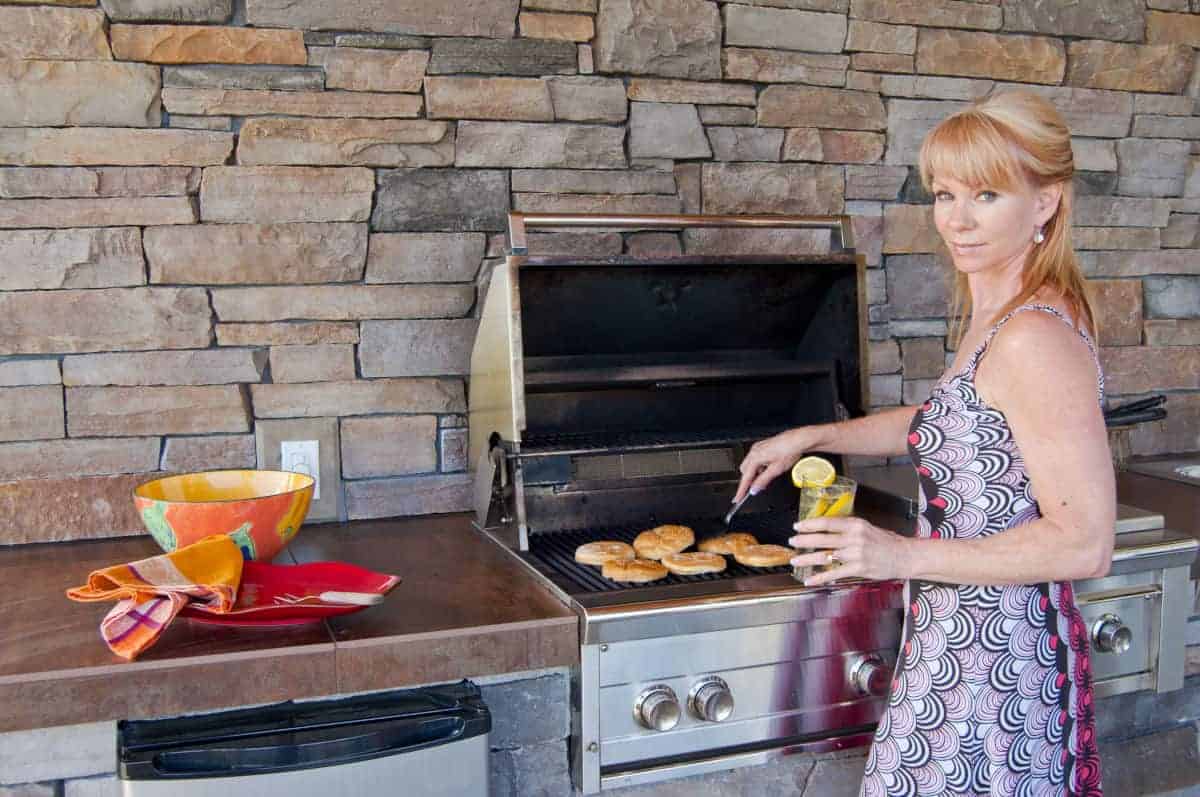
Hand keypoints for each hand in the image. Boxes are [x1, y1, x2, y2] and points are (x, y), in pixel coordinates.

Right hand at [734, 428, 814, 501]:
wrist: (798, 440)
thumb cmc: (789, 451)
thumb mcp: (776, 470)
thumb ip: (763, 481)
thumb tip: (754, 489)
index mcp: (755, 457)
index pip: (745, 478)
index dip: (741, 490)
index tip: (738, 499)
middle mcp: (754, 451)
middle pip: (744, 471)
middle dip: (748, 480)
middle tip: (754, 489)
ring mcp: (758, 448)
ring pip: (750, 465)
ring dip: (754, 474)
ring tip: (765, 479)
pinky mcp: (762, 446)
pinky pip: (755, 459)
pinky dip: (759, 467)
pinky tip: (767, 470)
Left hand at [788, 516, 910, 586]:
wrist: (904, 556)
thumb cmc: (886, 541)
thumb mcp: (866, 528)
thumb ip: (847, 528)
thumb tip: (826, 528)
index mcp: (855, 524)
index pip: (827, 522)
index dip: (810, 524)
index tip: (797, 526)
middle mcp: (854, 538)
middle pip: (823, 539)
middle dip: (804, 541)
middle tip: (791, 542)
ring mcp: (856, 554)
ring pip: (825, 556)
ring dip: (807, 559)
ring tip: (795, 561)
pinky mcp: (859, 569)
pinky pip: (834, 573)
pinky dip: (820, 577)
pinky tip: (809, 579)